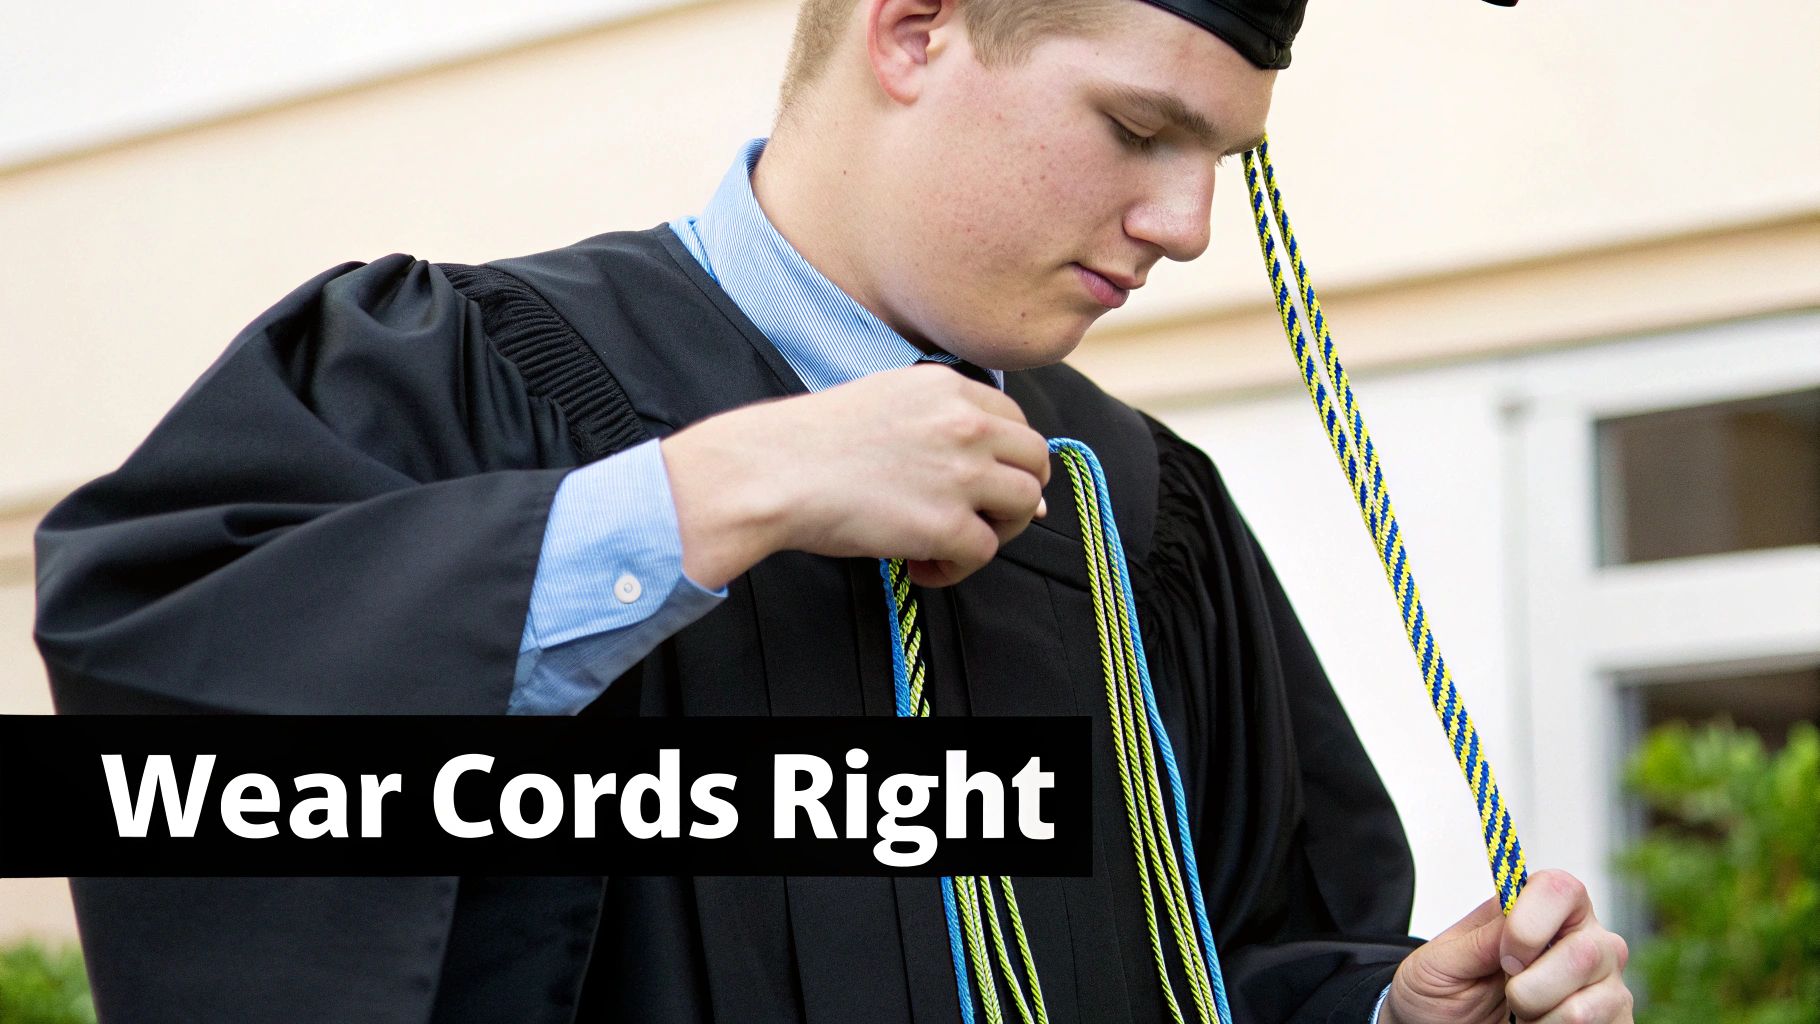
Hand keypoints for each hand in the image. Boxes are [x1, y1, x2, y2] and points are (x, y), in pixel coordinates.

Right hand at [661, 363, 1050, 589]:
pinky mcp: (947, 524)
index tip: (981, 483)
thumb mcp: (885, 402)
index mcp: (948, 388)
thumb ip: (941, 426)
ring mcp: (961, 473)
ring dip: (995, 531)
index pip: (1016, 421)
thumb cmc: (812, 443)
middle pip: (1035, 461)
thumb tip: (993, 474)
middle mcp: (966, 424)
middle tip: (976, 518)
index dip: (1005, 458)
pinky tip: (919, 566)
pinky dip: (956, 568)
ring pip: (1024, 506)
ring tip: (948, 542)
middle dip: (1015, 495)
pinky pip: (983, 553)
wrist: (772, 471)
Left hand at [1381, 869, 1631, 1023]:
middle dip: (1531, 986)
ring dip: (1539, 1017)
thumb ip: (1480, 939)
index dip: (1530, 924)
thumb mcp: (1441, 963)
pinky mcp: (1613, 1022)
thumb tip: (1513, 913)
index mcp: (1543, 910)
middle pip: (1586, 951)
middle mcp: (1585, 940)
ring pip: (1586, 1005)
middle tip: (1508, 994)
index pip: (1560, 888)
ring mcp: (1606, 985)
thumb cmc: (1442, 993)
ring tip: (1523, 1015)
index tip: (1504, 956)